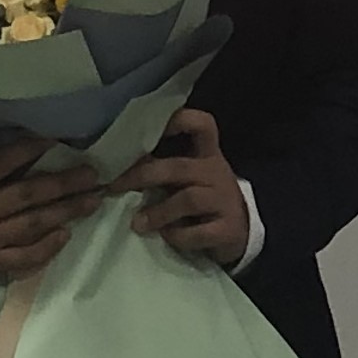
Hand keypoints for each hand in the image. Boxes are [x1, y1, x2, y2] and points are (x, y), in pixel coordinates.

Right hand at [0, 130, 101, 281]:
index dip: (30, 150)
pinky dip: (45, 250)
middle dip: (63, 185)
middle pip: (27, 196)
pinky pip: (22, 259)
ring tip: (92, 200)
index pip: (2, 164)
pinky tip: (66, 235)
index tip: (57, 140)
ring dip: (65, 213)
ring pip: (32, 227)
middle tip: (93, 175)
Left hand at [114, 108, 249, 264]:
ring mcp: (224, 201)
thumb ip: (164, 169)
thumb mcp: (190, 178)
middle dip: (143, 176)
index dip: (180, 120)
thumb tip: (119, 166)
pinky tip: (166, 237)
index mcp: (207, 155)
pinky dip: (177, 236)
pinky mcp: (227, 230)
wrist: (242, 231)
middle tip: (115, 187)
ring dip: (158, 211)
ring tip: (137, 223)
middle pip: (179, 167)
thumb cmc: (204, 198)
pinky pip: (198, 233)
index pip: (202, 125)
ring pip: (188, 199)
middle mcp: (216, 173)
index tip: (149, 128)